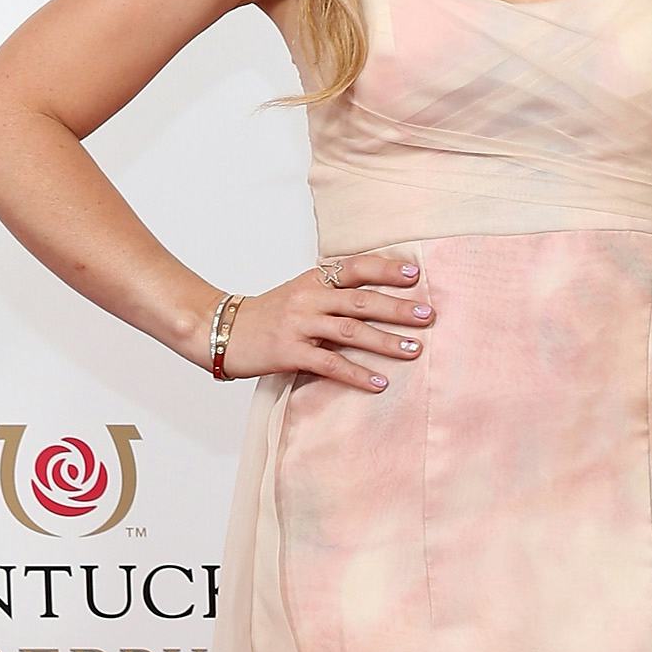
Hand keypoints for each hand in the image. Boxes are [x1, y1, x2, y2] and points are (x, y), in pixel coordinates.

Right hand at [214, 249, 434, 389]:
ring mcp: (299, 325)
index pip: (355, 268)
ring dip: (386, 341)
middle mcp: (309, 298)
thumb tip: (379, 294)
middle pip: (361, 300)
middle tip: (428, 316)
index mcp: (313, 280)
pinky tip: (379, 383)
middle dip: (397, 308)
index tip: (415, 276)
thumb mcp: (301, 293)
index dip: (385, 270)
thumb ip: (334, 292)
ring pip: (350, 331)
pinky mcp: (290, 352)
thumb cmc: (269, 314)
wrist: (223, 330)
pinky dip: (357, 374)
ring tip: (414, 350)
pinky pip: (330, 364)